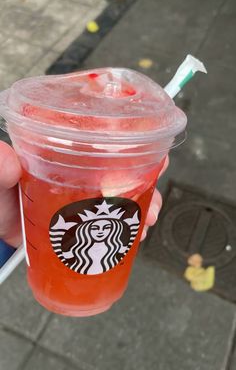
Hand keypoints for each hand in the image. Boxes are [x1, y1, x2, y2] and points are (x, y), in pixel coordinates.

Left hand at [0, 139, 167, 246]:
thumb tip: (9, 161)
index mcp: (61, 150)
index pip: (98, 134)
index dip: (127, 134)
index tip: (149, 138)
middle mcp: (78, 170)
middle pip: (120, 164)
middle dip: (144, 171)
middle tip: (157, 179)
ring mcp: (84, 197)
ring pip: (123, 193)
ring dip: (142, 203)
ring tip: (148, 219)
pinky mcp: (85, 222)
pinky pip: (114, 221)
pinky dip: (129, 227)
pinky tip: (136, 235)